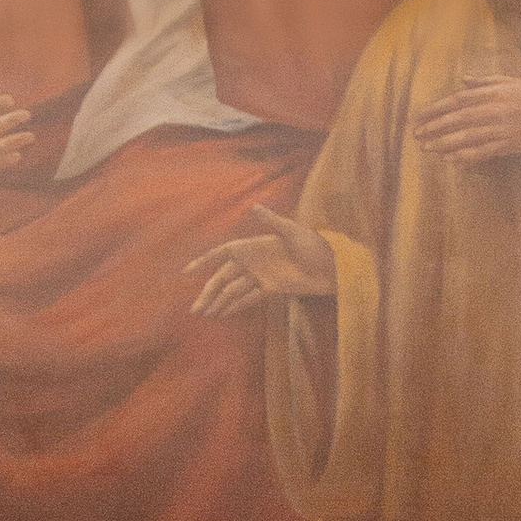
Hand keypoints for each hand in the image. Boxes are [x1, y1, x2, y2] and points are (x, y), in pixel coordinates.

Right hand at [189, 209, 336, 321]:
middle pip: (224, 277)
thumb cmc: (315, 244)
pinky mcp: (272, 289)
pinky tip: (224, 314)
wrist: (333, 266)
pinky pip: (249, 298)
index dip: (205, 261)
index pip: (223, 253)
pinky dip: (236, 306)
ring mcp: (262, 276)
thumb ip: (272, 220)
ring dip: (219, 302)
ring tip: (205, 315)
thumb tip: (254, 206)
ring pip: (234, 290)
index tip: (187, 272)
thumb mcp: (293, 231)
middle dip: (209, 292)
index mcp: (254, 245)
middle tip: (195, 308)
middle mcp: (254, 261)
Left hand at [411, 71, 520, 163]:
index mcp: (495, 92)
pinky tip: (450, 159)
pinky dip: (465, 156)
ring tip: (427, 148)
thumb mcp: (512, 82)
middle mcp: (496, 109)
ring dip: (445, 143)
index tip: (420, 115)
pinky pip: (483, 152)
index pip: (459, 99)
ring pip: (467, 136)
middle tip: (416, 134)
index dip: (437, 108)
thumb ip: (485, 82)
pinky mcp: (510, 144)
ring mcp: (503, 128)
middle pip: (459, 118)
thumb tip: (463, 80)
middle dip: (435, 126)